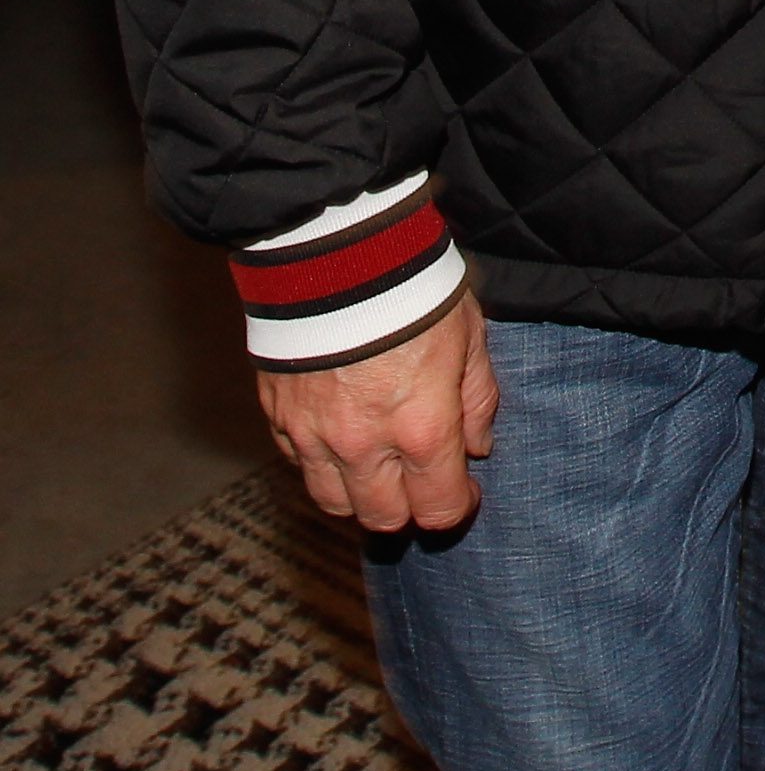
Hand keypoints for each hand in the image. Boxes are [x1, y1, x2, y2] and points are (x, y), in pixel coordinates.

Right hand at [258, 292, 497, 533]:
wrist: (339, 251)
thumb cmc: (415, 287)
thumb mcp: (470, 333)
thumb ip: (478, 397)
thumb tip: (478, 445)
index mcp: (422, 429)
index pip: (439, 508)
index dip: (458, 506)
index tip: (465, 491)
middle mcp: (365, 446)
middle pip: (385, 518)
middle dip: (409, 506)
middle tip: (421, 477)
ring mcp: (315, 437)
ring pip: (336, 503)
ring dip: (361, 493)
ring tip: (379, 463)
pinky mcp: (279, 418)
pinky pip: (299, 466)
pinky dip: (321, 462)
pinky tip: (340, 434)